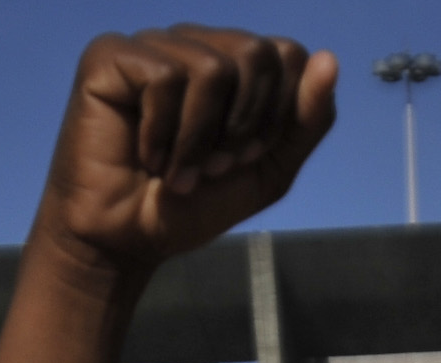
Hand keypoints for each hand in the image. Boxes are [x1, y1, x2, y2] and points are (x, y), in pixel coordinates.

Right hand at [36, 27, 336, 279]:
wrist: (129, 240)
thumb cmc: (190, 204)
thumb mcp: (268, 170)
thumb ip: (305, 120)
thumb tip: (330, 59)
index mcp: (234, 63)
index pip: (288, 54)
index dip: (277, 115)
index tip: (245, 157)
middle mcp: (195, 43)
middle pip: (257, 52)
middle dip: (245, 125)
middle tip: (214, 166)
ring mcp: (153, 45)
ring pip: (212, 67)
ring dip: (201, 138)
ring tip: (179, 170)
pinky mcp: (110, 56)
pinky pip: (162, 77)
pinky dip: (162, 132)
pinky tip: (147, 156)